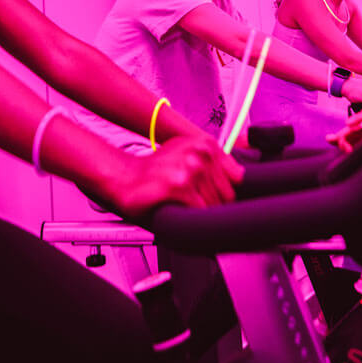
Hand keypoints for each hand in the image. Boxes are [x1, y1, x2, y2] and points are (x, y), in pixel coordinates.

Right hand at [112, 136, 242, 218]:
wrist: (123, 178)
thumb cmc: (153, 171)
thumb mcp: (186, 155)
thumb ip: (212, 164)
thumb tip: (238, 179)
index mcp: (205, 144)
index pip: (237, 177)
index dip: (225, 192)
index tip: (213, 196)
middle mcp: (199, 153)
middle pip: (228, 194)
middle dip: (213, 205)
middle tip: (192, 204)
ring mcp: (189, 169)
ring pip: (214, 205)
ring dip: (200, 212)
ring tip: (181, 204)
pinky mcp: (179, 186)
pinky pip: (200, 212)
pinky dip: (192, 218)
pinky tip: (178, 210)